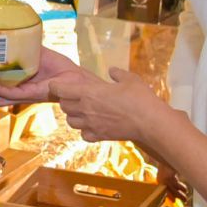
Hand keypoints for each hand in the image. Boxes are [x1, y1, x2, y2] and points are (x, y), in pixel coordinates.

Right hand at [0, 48, 83, 105]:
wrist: (75, 77)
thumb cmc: (59, 68)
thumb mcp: (37, 53)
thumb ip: (24, 46)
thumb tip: (12, 30)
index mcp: (18, 84)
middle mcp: (19, 92)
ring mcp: (24, 94)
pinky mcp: (32, 94)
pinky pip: (12, 93)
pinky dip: (0, 89)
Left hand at [22, 64, 167, 146]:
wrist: (150, 122)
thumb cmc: (140, 97)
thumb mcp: (130, 79)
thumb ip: (118, 73)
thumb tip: (112, 71)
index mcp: (89, 92)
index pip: (61, 89)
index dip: (56, 86)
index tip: (57, 84)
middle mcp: (86, 109)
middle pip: (64, 106)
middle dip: (66, 100)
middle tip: (74, 96)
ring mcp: (91, 125)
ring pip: (70, 122)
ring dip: (74, 116)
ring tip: (83, 111)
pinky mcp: (99, 136)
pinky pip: (83, 135)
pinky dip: (85, 130)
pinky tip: (93, 126)